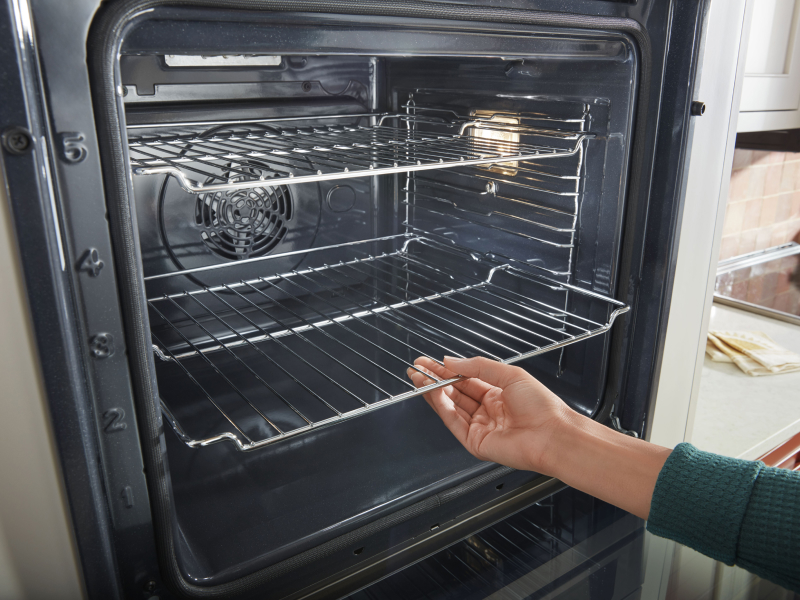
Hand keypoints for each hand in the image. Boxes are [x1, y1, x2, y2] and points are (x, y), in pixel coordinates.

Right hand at [407, 356, 571, 473]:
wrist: (552, 434)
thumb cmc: (542, 406)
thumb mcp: (509, 375)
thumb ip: (477, 367)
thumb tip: (451, 361)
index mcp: (498, 394)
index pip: (465, 380)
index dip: (446, 371)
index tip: (429, 362)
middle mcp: (487, 411)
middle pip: (454, 393)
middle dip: (435, 380)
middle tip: (417, 369)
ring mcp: (480, 427)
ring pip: (450, 407)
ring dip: (433, 392)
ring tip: (419, 378)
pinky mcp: (475, 443)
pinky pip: (454, 422)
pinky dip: (441, 407)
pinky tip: (434, 394)